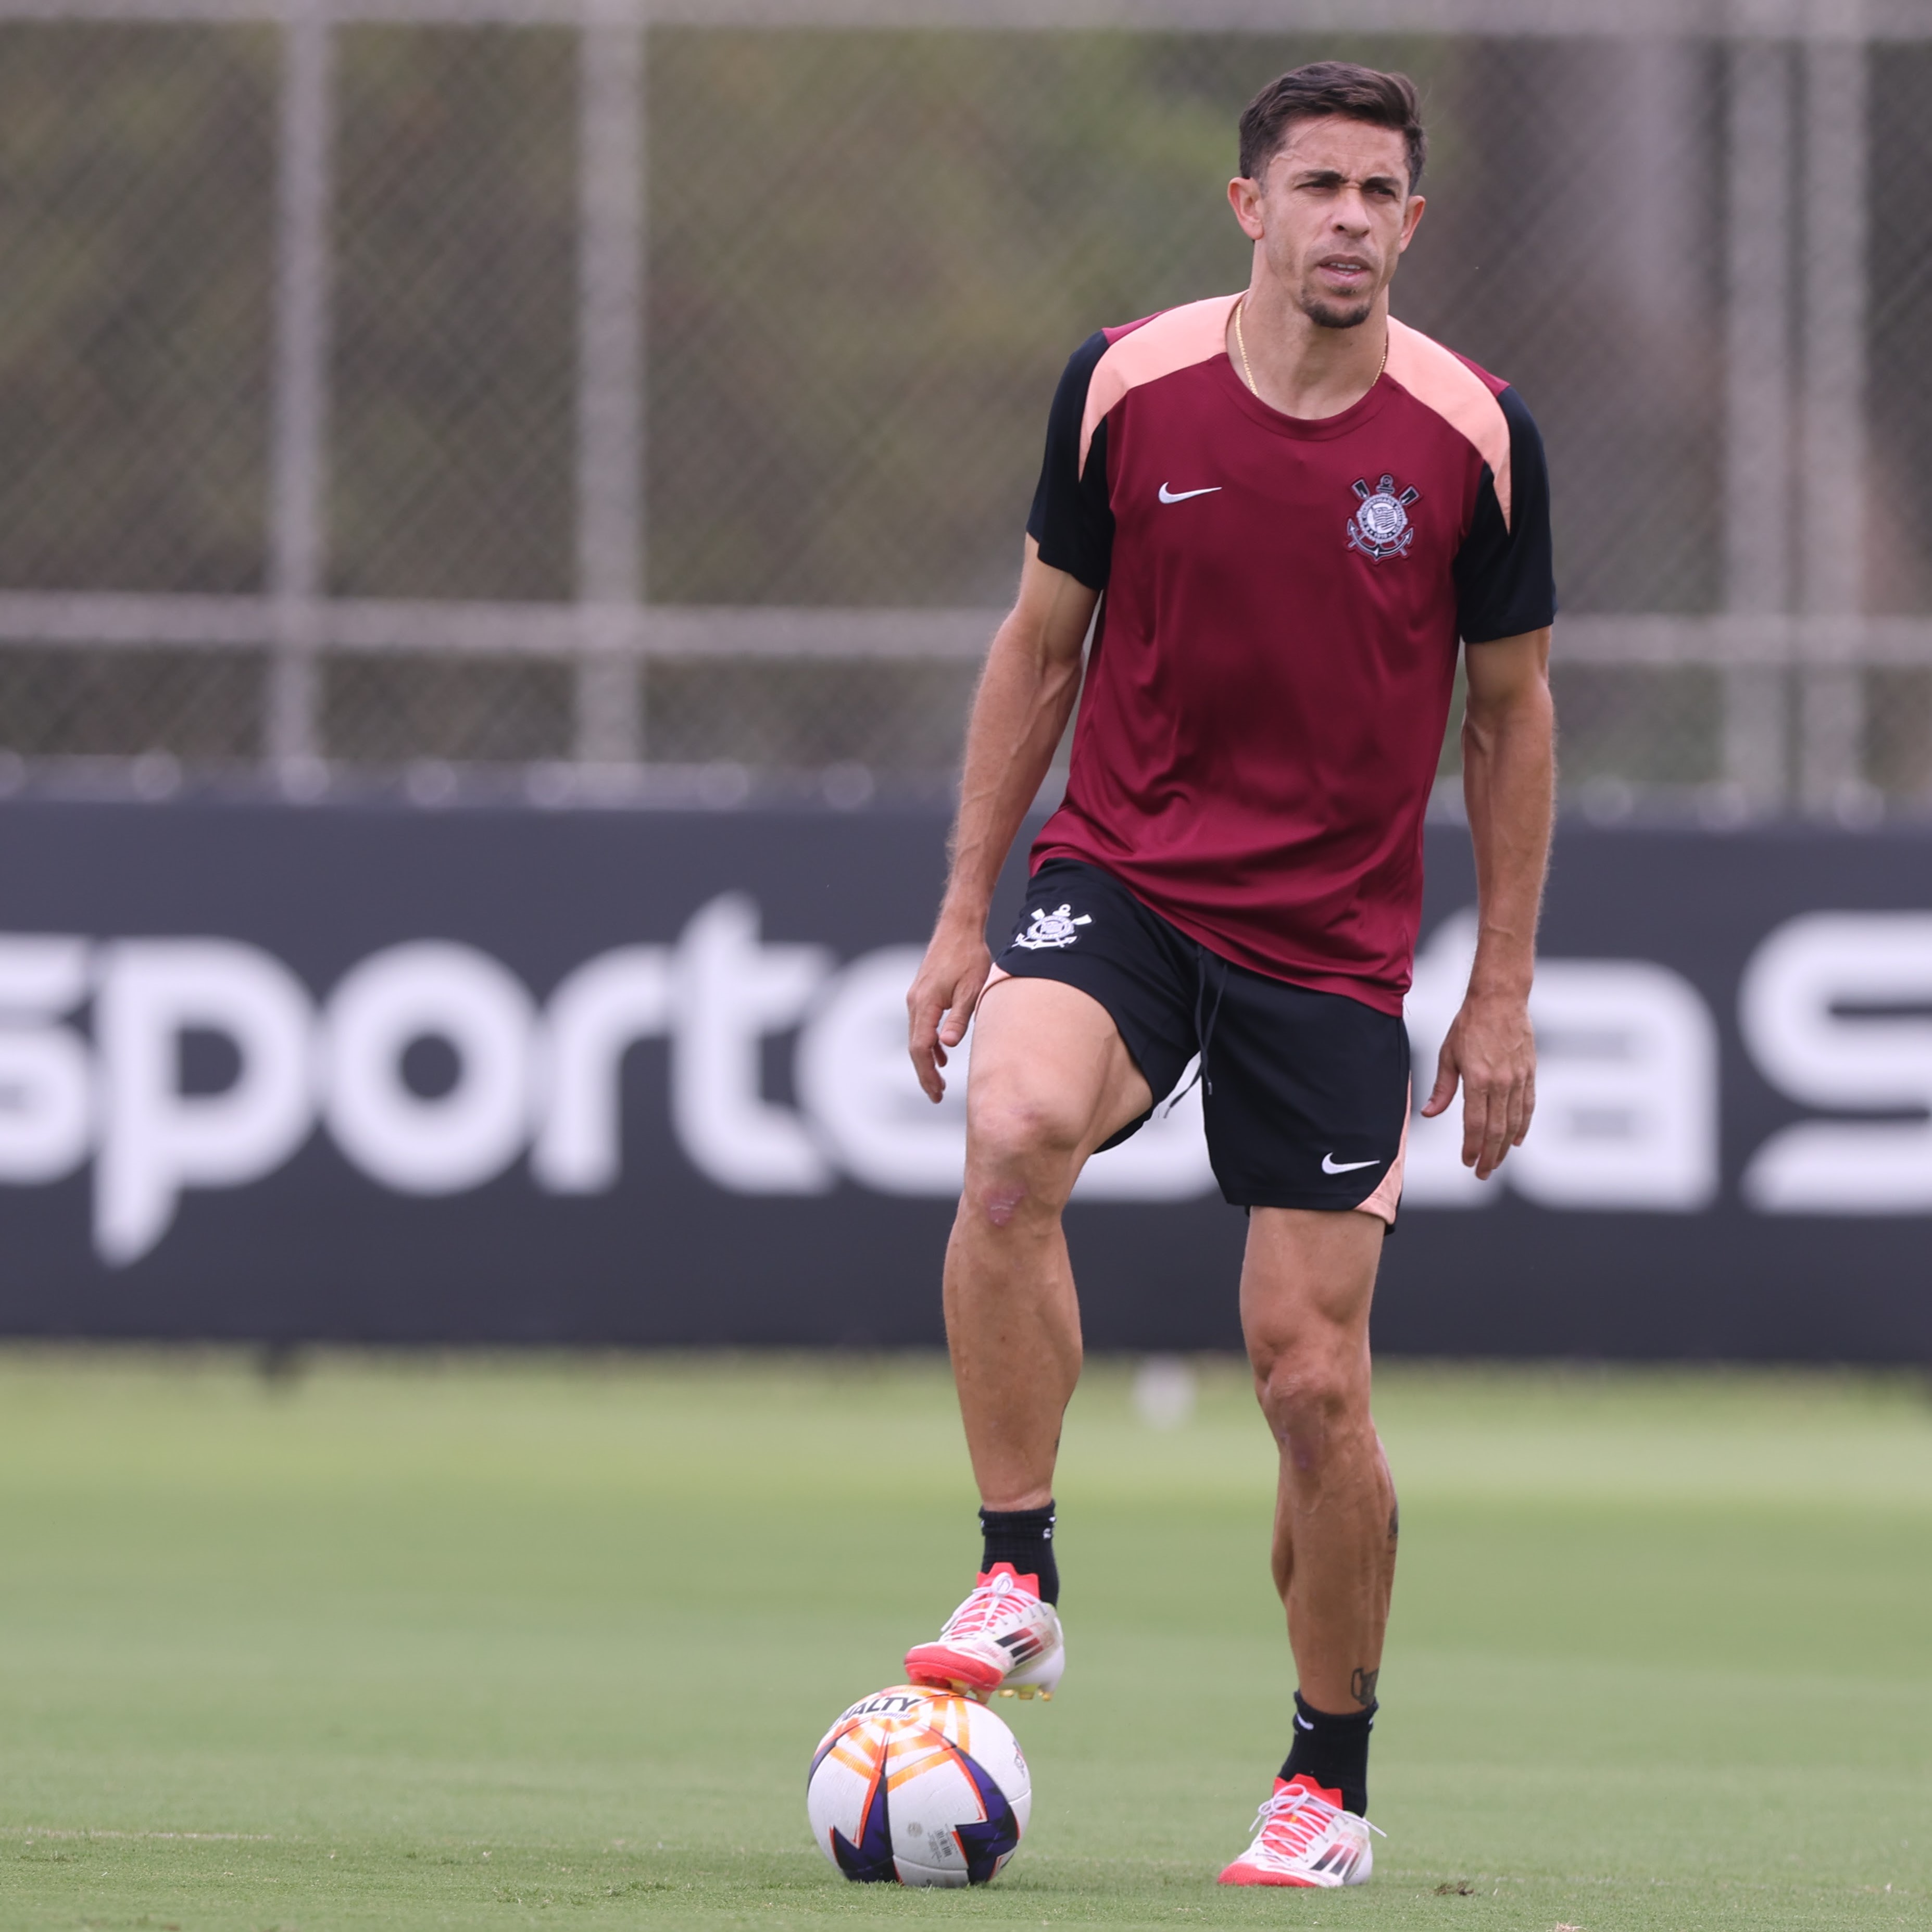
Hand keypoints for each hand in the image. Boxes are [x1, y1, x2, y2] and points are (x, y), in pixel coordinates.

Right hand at [906, 916, 993, 1102]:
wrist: (959, 928)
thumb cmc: (969, 956)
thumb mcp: (971, 989)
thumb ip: (959, 1018)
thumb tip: (946, 1046)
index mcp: (925, 1003)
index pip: (919, 1048)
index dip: (926, 1074)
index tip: (936, 1094)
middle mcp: (915, 1002)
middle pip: (914, 1047)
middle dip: (925, 1073)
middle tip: (937, 1097)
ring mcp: (916, 997)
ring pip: (917, 1036)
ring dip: (927, 1060)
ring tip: (940, 1082)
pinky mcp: (922, 993)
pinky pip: (922, 1024)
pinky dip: (929, 1042)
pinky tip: (942, 1053)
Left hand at [1419, 988, 1535, 1179]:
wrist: (1500, 1000)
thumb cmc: (1469, 1024)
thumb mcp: (1447, 1054)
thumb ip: (1442, 1088)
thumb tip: (1429, 1113)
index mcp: (1478, 1079)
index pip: (1475, 1124)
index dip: (1471, 1148)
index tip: (1467, 1162)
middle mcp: (1501, 1083)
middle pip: (1497, 1130)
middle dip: (1489, 1156)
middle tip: (1482, 1173)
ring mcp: (1519, 1079)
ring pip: (1515, 1123)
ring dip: (1506, 1147)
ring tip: (1497, 1162)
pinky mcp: (1530, 1073)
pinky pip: (1528, 1107)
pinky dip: (1524, 1126)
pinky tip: (1517, 1140)